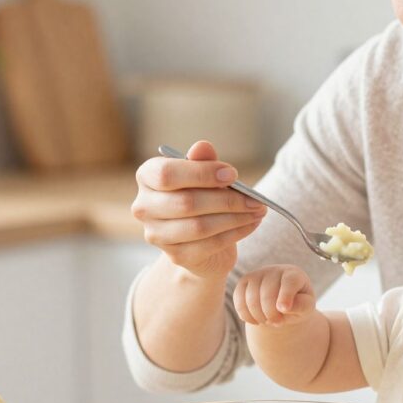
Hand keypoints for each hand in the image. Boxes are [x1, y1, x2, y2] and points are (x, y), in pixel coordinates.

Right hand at [131, 140, 267, 279]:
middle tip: (255, 199)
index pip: (167, 174)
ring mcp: (156, 235)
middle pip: (186, 203)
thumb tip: (202, 146)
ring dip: (236, 218)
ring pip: (199, 227)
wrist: (200, 241)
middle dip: (227, 200)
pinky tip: (251, 224)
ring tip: (258, 210)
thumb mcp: (204, 176)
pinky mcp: (175, 256)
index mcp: (147, 177)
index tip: (233, 174)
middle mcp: (144, 207)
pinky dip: (236, 233)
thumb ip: (202, 162)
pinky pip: (210, 244)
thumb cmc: (201, 198)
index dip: (201, 174)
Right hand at [234, 264, 315, 325]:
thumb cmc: (298, 304)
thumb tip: (285, 308)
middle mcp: (275, 270)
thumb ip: (301, 306)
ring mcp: (257, 274)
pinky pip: (239, 300)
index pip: (289, 282)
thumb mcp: (307, 307)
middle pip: (268, 293)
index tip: (284, 309)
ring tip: (268, 321)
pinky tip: (255, 321)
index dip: (285, 296)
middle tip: (278, 323)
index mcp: (294, 274)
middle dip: (271, 314)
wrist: (282, 303)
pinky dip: (245, 315)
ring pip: (251, 298)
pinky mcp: (244, 282)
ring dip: (259, 316)